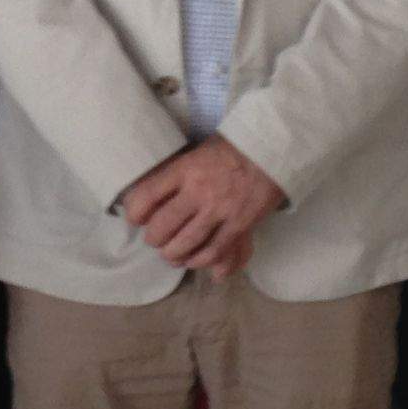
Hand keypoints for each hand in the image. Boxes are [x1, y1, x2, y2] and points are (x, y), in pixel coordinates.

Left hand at [119, 137, 286, 271]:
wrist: (272, 149)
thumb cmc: (233, 148)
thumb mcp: (198, 151)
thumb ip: (179, 172)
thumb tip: (158, 193)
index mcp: (185, 169)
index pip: (147, 196)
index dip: (135, 213)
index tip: (136, 219)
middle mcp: (198, 190)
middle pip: (163, 226)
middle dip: (154, 239)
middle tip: (156, 241)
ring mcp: (219, 209)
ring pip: (185, 243)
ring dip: (174, 254)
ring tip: (172, 255)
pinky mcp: (239, 224)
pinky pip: (214, 251)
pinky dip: (201, 261)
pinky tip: (196, 261)